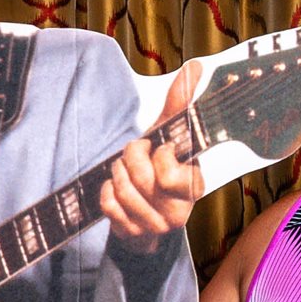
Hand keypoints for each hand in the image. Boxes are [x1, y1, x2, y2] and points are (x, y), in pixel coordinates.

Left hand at [100, 61, 206, 253]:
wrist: (142, 208)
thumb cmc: (158, 167)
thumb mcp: (168, 134)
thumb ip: (180, 102)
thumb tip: (195, 67)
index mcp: (194, 184)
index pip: (168, 171)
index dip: (156, 154)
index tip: (160, 150)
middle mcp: (179, 211)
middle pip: (140, 177)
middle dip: (129, 160)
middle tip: (134, 158)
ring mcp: (155, 226)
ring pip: (122, 191)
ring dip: (116, 175)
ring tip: (124, 173)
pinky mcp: (132, 234)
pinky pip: (108, 205)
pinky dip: (106, 192)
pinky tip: (115, 191)